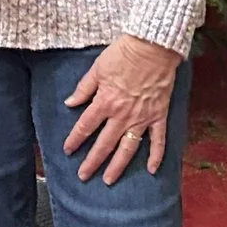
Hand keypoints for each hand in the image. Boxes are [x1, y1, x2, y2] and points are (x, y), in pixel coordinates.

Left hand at [62, 34, 182, 183]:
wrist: (153, 46)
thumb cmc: (124, 54)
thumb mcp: (97, 68)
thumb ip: (83, 88)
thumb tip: (70, 103)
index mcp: (105, 102)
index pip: (85, 126)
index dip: (75, 140)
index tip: (68, 151)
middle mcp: (122, 114)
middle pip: (104, 144)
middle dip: (92, 162)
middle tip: (84, 176)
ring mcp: (142, 117)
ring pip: (128, 147)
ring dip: (118, 165)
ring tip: (109, 180)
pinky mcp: (158, 116)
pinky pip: (158, 140)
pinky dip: (156, 156)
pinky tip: (151, 170)